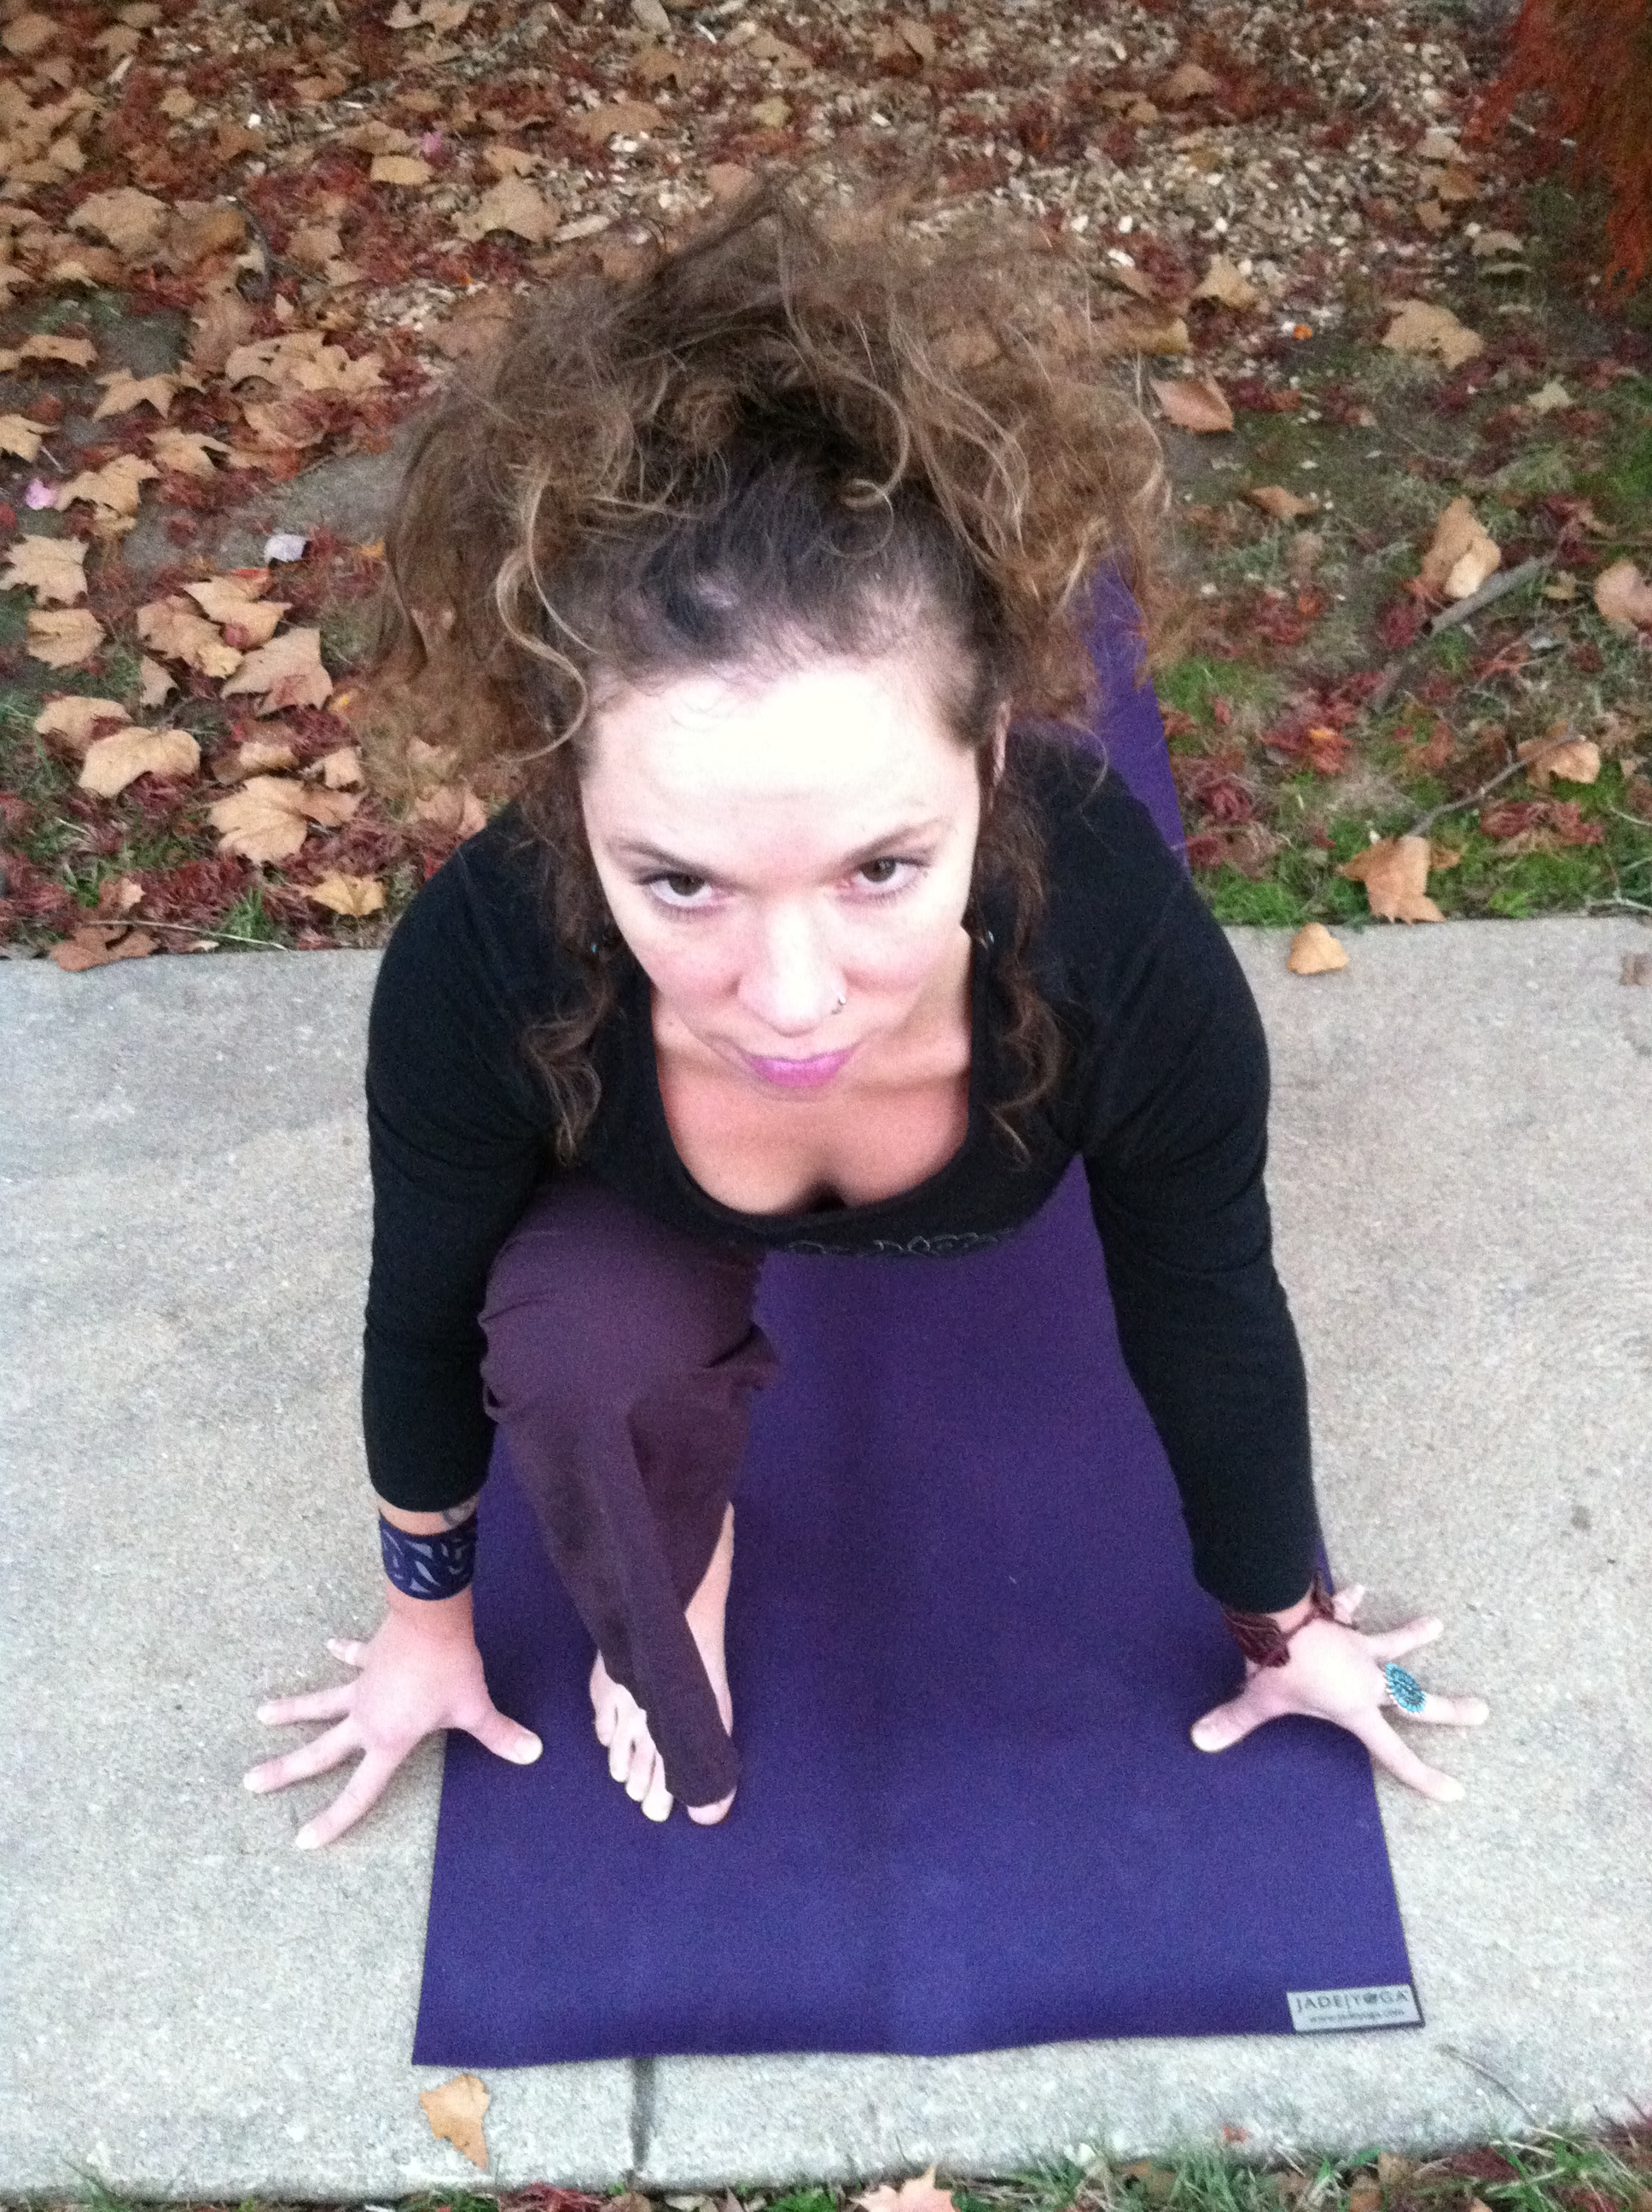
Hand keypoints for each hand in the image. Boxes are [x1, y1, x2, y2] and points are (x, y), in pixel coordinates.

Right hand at [245, 1602, 540, 1847]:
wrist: (432, 1618)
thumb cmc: (451, 1669)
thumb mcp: (474, 1708)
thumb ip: (499, 1735)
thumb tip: (533, 1753)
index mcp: (387, 1740)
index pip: (359, 1792)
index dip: (333, 1819)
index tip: (303, 1840)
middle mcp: (365, 1718)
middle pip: (319, 1752)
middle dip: (284, 1770)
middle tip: (248, 1782)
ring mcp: (362, 1686)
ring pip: (320, 1704)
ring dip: (292, 1709)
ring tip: (261, 1713)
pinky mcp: (368, 1658)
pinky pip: (351, 1659)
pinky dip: (341, 1652)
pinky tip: (328, 1644)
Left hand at [1190, 1582, 1488, 1800]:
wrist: (1280, 1614)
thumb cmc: (1276, 1664)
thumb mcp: (1258, 1700)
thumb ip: (1234, 1722)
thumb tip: (1199, 1741)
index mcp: (1354, 1709)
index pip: (1393, 1753)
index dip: (1423, 1775)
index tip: (1455, 1791)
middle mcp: (1366, 1680)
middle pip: (1415, 1699)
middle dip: (1449, 1710)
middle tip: (1482, 1711)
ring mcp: (1358, 1647)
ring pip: (1393, 1644)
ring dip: (1413, 1635)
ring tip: (1436, 1623)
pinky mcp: (1342, 1621)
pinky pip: (1351, 1610)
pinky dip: (1354, 1601)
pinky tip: (1360, 1588)